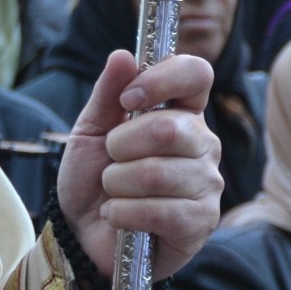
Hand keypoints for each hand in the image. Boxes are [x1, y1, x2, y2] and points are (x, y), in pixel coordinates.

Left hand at [56, 51, 221, 280]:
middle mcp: (203, 145)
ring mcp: (207, 184)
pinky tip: (119, 216)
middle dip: (121, 146)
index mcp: (180, 114)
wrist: (82, 234)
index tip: (128, 99)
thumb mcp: (89, 132)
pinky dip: (123, 213)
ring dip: (117, 184)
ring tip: (113, 192)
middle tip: (111, 161)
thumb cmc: (92, 179)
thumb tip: (124, 55)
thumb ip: (106, 94)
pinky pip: (159, 210)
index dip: (163, 79)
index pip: (196, 75)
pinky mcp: (201, 222)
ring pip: (158, 172)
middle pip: (169, 128)